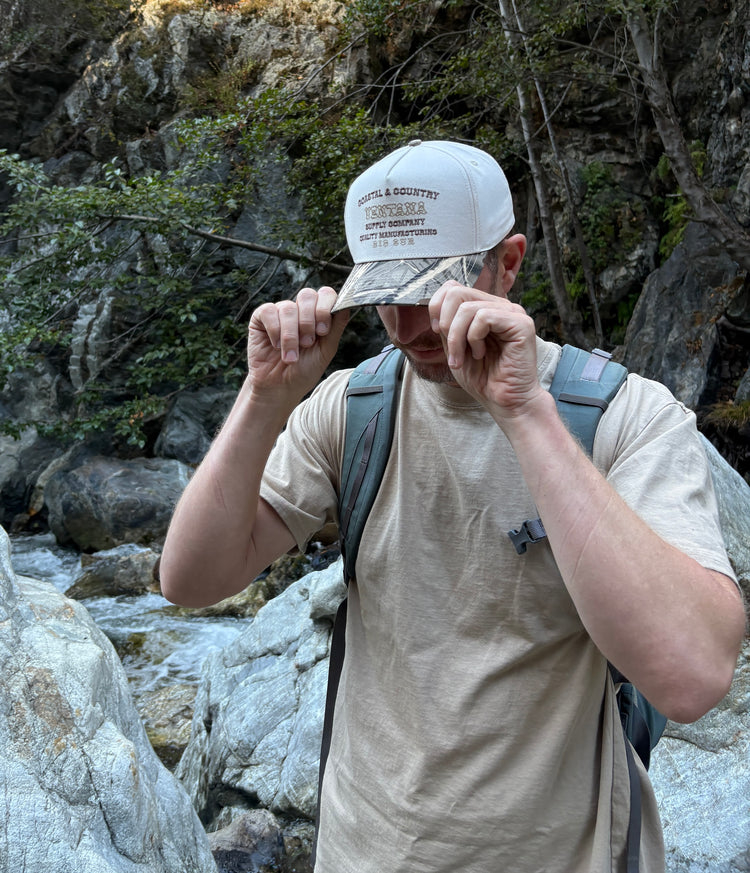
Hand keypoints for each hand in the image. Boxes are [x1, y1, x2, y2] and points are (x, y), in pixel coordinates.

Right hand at [247, 286, 348, 404]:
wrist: (280, 388)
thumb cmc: (304, 371)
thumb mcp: (326, 351)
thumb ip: (336, 327)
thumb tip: (346, 306)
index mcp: (318, 315)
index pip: (325, 294)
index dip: (325, 308)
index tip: (323, 331)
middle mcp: (300, 310)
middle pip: (307, 295)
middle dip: (308, 321)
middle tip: (307, 344)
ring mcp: (280, 312)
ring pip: (288, 308)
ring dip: (291, 335)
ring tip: (291, 356)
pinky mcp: (261, 317)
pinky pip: (269, 311)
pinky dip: (275, 331)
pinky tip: (276, 346)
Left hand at [428, 281, 544, 418]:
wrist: (505, 402)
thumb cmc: (484, 379)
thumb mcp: (455, 347)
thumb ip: (447, 325)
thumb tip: (433, 305)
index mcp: (484, 309)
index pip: (453, 287)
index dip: (437, 307)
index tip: (437, 332)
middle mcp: (499, 306)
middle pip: (457, 292)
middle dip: (445, 324)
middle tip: (451, 350)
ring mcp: (512, 312)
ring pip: (467, 308)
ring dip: (457, 338)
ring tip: (463, 358)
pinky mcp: (521, 323)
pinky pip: (483, 317)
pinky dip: (473, 338)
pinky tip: (480, 353)